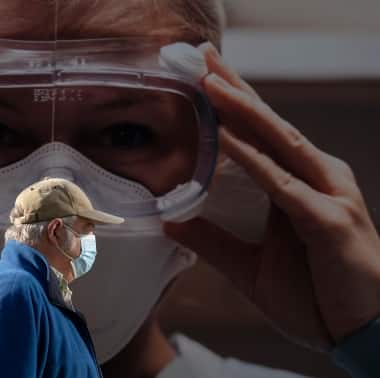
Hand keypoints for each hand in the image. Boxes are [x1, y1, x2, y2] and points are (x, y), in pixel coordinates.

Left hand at [164, 43, 379, 350]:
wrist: (363, 334)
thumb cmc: (318, 297)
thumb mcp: (251, 267)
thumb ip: (214, 241)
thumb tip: (172, 222)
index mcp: (300, 184)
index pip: (261, 134)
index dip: (233, 104)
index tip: (204, 76)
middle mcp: (317, 179)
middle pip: (269, 125)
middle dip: (235, 89)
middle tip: (202, 56)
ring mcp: (326, 195)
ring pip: (278, 142)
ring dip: (242, 110)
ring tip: (209, 81)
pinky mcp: (328, 221)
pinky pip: (282, 184)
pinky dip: (253, 159)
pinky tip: (226, 137)